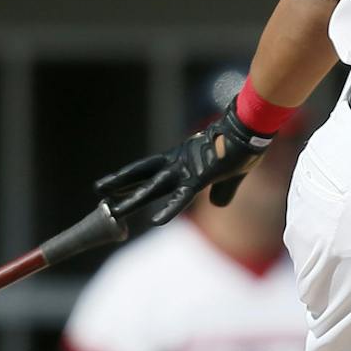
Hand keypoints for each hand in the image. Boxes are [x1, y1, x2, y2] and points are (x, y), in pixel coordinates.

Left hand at [95, 110, 273, 230]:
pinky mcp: (201, 177)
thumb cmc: (242, 146)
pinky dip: (170, 209)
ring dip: (132, 200)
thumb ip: (222, 191)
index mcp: (181, 161)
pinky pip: (183, 197)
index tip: (109, 188)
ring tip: (112, 210)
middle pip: (142, 177)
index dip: (128, 180)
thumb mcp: (229, 175)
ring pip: (154, 188)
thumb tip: (218, 205)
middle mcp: (178, 164)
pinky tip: (155, 221)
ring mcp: (187, 170)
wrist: (253, 129)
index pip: (147, 172)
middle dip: (120, 186)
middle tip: (98, 193)